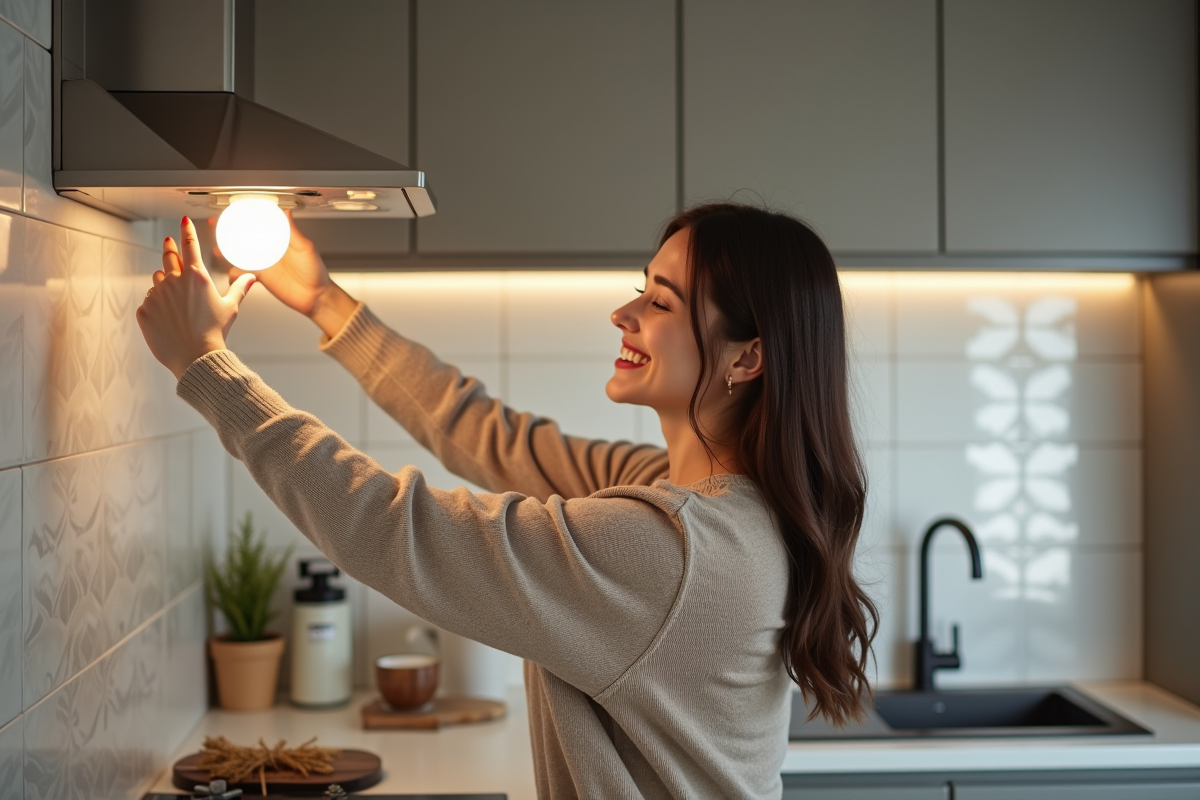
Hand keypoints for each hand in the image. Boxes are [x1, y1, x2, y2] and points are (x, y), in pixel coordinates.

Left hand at [137, 217, 255, 379]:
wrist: (195, 357)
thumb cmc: (215, 332)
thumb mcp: (230, 308)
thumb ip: (240, 289)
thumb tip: (252, 277)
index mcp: (196, 277)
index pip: (190, 245)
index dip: (186, 231)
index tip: (183, 221)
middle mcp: (174, 281)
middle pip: (168, 256)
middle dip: (169, 247)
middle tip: (169, 242)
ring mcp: (157, 295)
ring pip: (157, 280)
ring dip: (164, 283)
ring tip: (175, 300)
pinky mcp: (145, 309)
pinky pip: (149, 301)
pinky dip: (157, 306)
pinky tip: (168, 319)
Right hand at [213, 211, 357, 337]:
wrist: (316, 298)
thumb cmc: (316, 272)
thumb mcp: (305, 248)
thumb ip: (293, 231)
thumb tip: (286, 211)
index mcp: (279, 238)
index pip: (259, 223)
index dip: (245, 216)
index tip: (232, 209)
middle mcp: (269, 249)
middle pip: (244, 237)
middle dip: (228, 231)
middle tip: (215, 225)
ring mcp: (264, 263)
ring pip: (240, 254)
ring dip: (226, 251)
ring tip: (215, 248)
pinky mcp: (261, 277)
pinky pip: (243, 274)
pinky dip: (234, 274)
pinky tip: (229, 273)